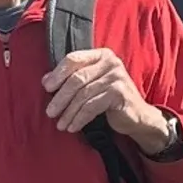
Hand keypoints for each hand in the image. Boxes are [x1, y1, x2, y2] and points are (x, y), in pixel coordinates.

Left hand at [41, 48, 166, 151]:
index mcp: (101, 55)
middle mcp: (111, 62)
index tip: (47, 88)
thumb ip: (71, 78)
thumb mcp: (90, 85)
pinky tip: (72, 127)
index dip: (58, 73)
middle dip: (60, 98)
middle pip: (77, 79)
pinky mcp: (120, 93)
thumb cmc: (109, 98)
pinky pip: (92, 106)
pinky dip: (79, 118)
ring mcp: (117, 76)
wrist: (137, 115)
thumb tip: (45, 80)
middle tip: (50, 112)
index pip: (73, 59)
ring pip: (83, 95)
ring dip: (69, 112)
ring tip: (60, 124)